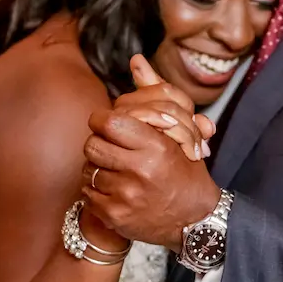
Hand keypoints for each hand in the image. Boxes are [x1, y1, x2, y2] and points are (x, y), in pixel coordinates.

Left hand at [84, 70, 221, 249]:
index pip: (109, 122)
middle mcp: (140, 170)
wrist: (194, 221)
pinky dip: (96, 191)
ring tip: (114, 170)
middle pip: (93, 145)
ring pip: (89, 170)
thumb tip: (136, 60)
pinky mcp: (115, 216)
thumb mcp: (178, 132)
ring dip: (97, 167)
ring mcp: (126, 195)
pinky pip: (88, 194)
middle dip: (98, 144)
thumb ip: (155, 94)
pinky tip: (114, 189)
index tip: (108, 125)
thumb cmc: (185, 171)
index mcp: (156, 146)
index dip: (103, 121)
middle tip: (110, 148)